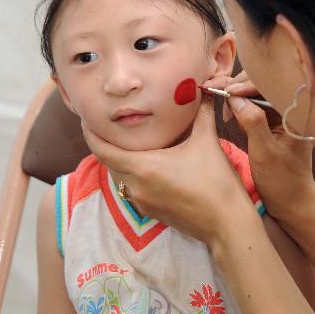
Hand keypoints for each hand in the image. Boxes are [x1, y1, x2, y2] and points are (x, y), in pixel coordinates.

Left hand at [80, 99, 252, 245]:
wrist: (227, 224)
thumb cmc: (217, 183)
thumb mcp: (207, 142)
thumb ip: (201, 113)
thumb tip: (202, 89)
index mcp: (143, 167)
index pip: (102, 150)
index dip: (91, 133)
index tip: (87, 119)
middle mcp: (136, 186)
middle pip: (107, 162)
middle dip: (104, 144)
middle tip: (107, 125)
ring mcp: (141, 202)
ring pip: (119, 177)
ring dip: (119, 160)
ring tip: (126, 142)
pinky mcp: (151, 212)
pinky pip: (131, 189)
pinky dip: (131, 174)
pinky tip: (145, 164)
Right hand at [212, 72, 314, 221]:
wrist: (292, 203)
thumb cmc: (283, 182)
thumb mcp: (265, 152)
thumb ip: (252, 122)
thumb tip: (235, 97)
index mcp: (298, 113)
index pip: (273, 84)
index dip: (249, 83)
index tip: (227, 91)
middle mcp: (292, 110)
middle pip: (264, 85)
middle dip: (241, 87)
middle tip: (218, 92)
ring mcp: (283, 117)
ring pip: (257, 95)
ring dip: (238, 97)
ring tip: (222, 104)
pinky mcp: (274, 124)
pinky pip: (256, 108)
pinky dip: (241, 108)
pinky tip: (230, 114)